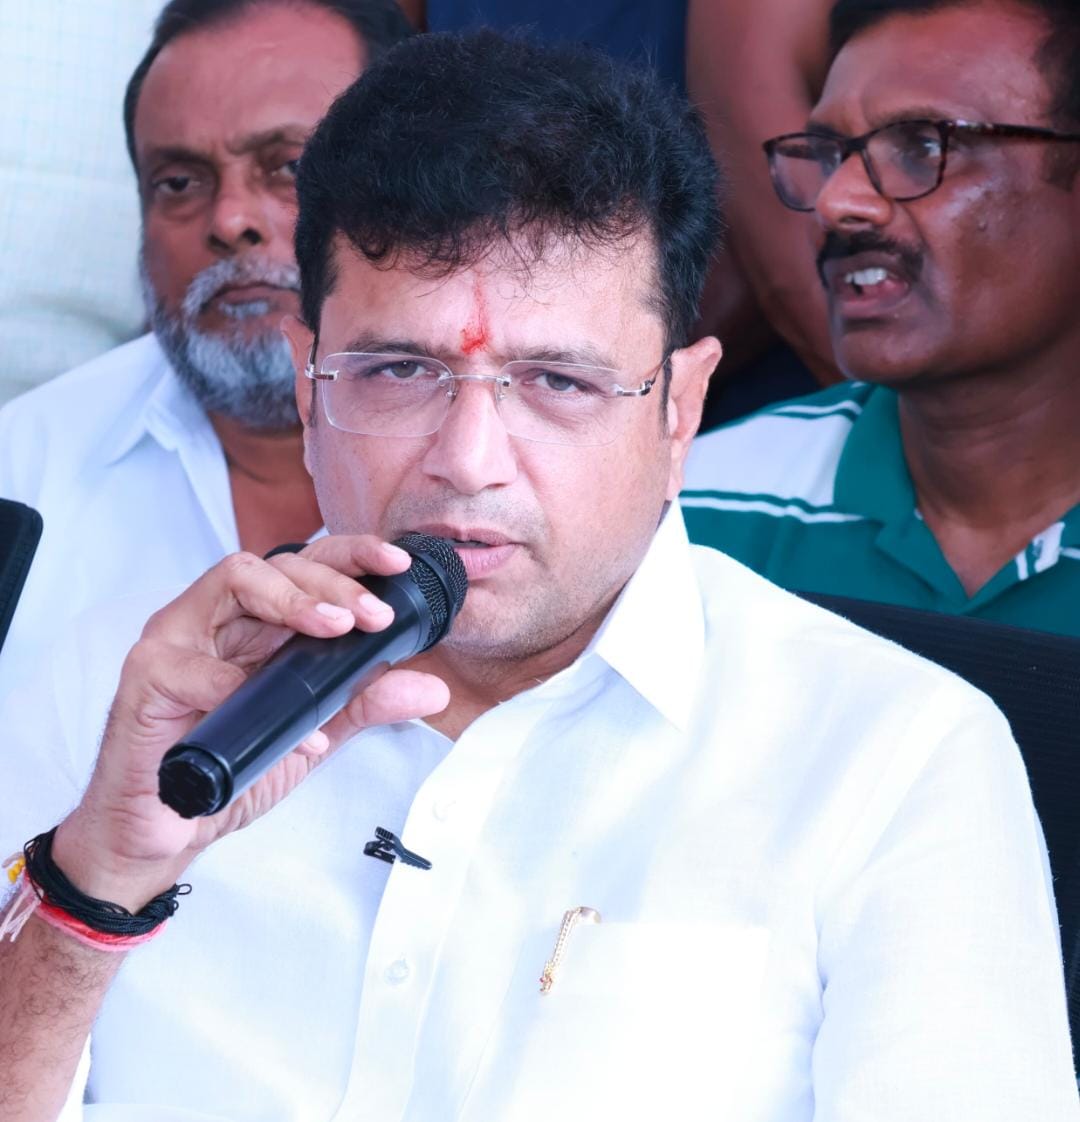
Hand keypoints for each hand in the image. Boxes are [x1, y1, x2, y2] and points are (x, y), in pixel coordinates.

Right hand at [51, 536, 450, 908]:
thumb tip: (432, 687)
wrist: (168, 829)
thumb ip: (365, 701)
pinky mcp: (148, 676)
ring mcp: (178, 637)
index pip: (307, 565)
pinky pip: (196, 668)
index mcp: (257, 620)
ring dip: (293, 599)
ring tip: (337, 627)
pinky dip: (245, 689)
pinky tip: (293, 729)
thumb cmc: (233, 766)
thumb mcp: (315, 730)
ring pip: (233, 580)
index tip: (397, 563)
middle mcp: (218, 616)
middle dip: (334, 582)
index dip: (352, 554)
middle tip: (376, 616)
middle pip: (277, 562)